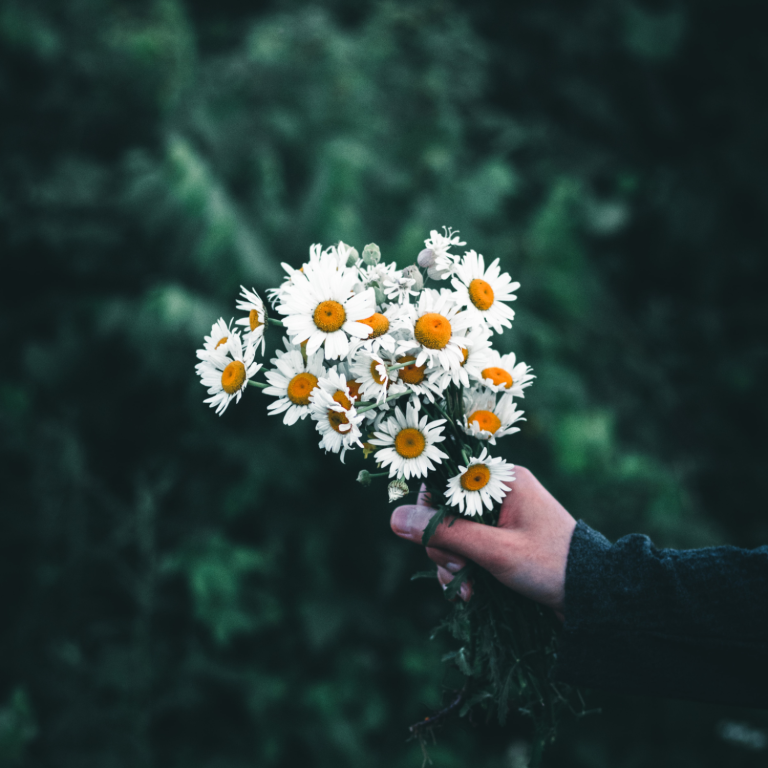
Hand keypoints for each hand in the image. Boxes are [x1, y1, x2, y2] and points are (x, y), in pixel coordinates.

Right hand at [389, 466, 575, 614]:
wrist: (595, 597)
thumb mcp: (494, 551)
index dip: (429, 510)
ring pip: (454, 535)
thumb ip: (445, 533)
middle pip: (445, 511)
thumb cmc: (549, 565)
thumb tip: (394, 518)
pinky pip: (468, 549)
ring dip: (453, 565)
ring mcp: (501, 518)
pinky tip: (473, 594)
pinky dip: (465, 571)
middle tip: (460, 571)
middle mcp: (499, 493)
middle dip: (444, 546)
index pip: (444, 480)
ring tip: (469, 591)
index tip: (433, 540)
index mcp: (501, 480)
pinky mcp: (502, 541)